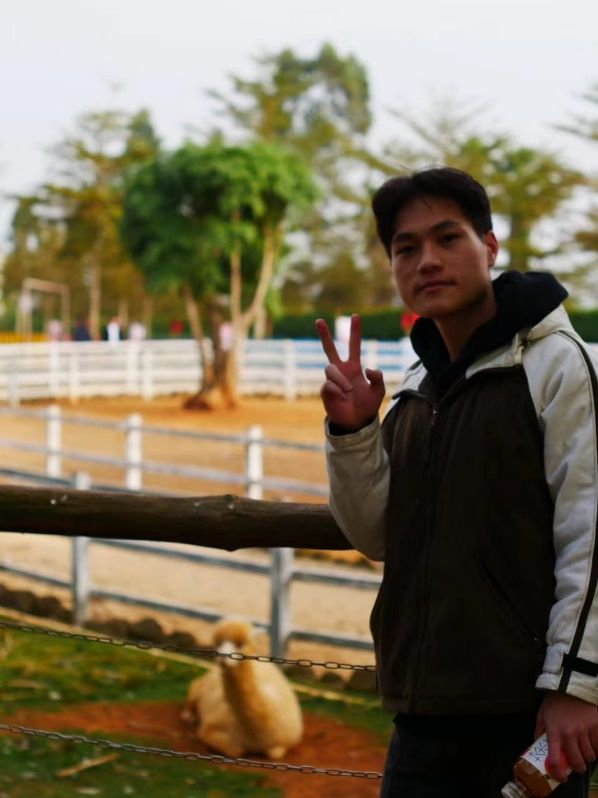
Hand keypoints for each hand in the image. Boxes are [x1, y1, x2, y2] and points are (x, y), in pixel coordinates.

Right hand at [315, 314, 385, 430]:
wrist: (357, 422)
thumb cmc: (367, 405)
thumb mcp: (379, 390)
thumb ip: (378, 377)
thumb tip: (367, 368)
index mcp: (354, 367)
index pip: (353, 345)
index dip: (355, 331)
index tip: (356, 316)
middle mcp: (341, 371)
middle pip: (330, 349)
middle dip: (324, 335)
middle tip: (319, 320)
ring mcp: (332, 380)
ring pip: (330, 368)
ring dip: (341, 379)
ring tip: (349, 391)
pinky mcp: (325, 391)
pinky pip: (328, 384)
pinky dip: (337, 390)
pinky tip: (343, 396)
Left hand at [535, 691, 597, 780]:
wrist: (571, 685)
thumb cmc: (555, 701)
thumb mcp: (542, 714)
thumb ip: (539, 730)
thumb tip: (537, 745)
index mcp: (554, 732)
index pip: (555, 759)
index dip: (558, 773)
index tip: (562, 778)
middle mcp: (569, 733)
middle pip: (577, 762)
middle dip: (578, 766)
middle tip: (577, 764)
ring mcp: (584, 730)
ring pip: (590, 756)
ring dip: (588, 756)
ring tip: (584, 750)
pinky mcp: (596, 726)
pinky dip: (596, 747)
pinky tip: (592, 741)